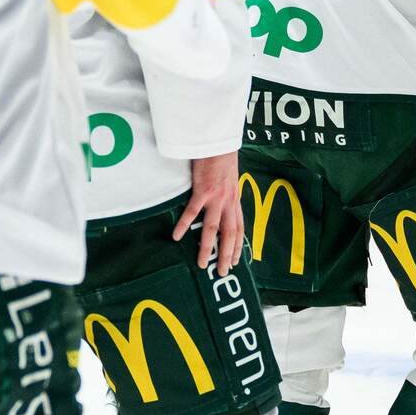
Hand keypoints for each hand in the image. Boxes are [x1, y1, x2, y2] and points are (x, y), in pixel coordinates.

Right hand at [174, 151, 245, 274]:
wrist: (219, 142)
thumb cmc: (222, 157)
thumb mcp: (230, 178)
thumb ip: (227, 193)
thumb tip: (223, 202)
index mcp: (235, 200)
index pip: (239, 228)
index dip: (238, 246)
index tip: (236, 261)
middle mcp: (228, 202)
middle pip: (229, 235)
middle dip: (227, 255)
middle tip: (223, 272)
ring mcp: (216, 198)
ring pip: (212, 229)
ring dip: (207, 248)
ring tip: (201, 264)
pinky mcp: (203, 191)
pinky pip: (192, 212)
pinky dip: (184, 225)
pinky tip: (176, 236)